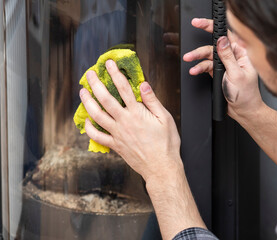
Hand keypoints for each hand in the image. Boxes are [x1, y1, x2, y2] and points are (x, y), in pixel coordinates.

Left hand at [79, 60, 181, 181]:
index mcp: (137, 113)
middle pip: (105, 99)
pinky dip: (90, 128)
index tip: (109, 64)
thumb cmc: (166, 144)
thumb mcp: (165, 118)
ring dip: (87, 102)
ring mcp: (117, 134)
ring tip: (83, 92)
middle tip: (89, 74)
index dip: (115, 73)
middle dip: (95, 84)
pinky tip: (87, 121)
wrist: (161, 167)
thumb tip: (143, 84)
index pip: (123, 88)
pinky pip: (97, 136)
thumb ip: (153, 101)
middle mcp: (124, 122)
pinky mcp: (115, 145)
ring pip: (97, 115)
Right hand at [183, 18, 262, 119]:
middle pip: (213, 46)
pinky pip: (206, 66)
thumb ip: (228, 57)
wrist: (243, 111)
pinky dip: (199, 68)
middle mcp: (233, 57)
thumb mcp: (237, 74)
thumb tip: (222, 41)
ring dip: (197, 59)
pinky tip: (194, 70)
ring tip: (188, 60)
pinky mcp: (218, 72)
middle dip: (199, 47)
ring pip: (207, 56)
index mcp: (241, 53)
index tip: (200, 24)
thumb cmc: (246, 95)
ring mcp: (224, 65)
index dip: (212, 28)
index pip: (226, 36)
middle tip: (189, 48)